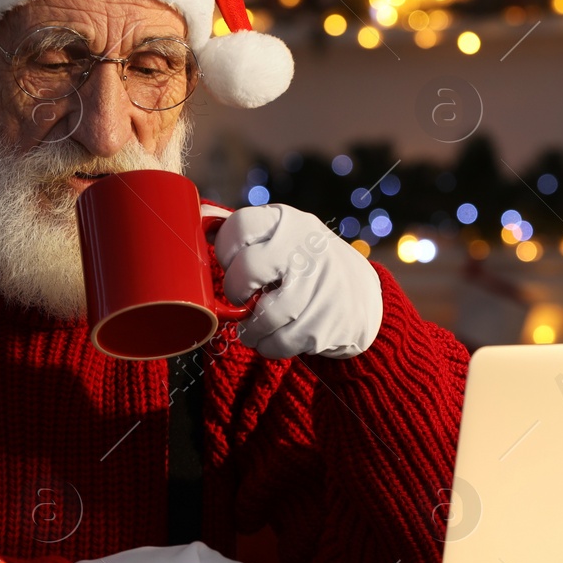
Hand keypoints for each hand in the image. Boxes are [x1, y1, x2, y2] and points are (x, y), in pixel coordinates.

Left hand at [213, 203, 382, 358]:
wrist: (363, 297)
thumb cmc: (308, 265)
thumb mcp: (283, 236)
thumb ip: (245, 231)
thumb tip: (198, 215)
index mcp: (288, 222)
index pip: (240, 226)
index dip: (224, 251)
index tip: (230, 264)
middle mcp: (306, 248)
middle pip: (248, 269)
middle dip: (234, 290)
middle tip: (240, 297)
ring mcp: (319, 286)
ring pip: (265, 315)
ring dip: (250, 329)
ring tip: (251, 329)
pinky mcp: (326, 322)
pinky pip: (281, 342)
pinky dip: (269, 347)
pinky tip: (272, 340)